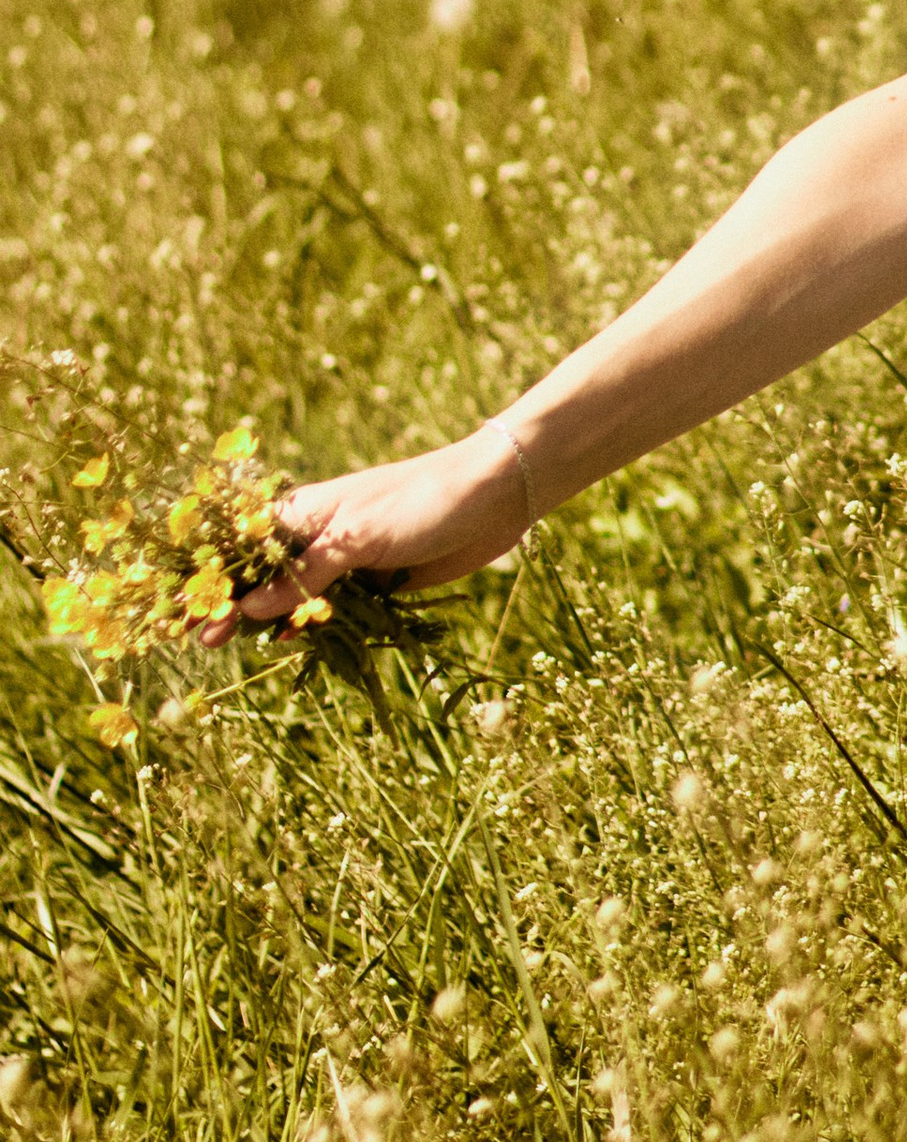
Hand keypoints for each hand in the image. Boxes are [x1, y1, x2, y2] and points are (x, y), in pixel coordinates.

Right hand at [215, 418, 535, 636]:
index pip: (242, 548)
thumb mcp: (357, 537)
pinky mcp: (375, 580)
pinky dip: (309, 624)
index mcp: (305, 512)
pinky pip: (332, 609)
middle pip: (261, 575)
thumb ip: (305, 576)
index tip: (177, 611)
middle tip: (194, 640)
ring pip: (293, 596)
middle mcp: (318, 536)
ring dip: (265, 618)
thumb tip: (250, 610)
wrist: (495, 495)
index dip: (210, 579)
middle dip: (228, 603)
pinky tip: (288, 644)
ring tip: (223, 646)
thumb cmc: (422, 500)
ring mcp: (346, 560)